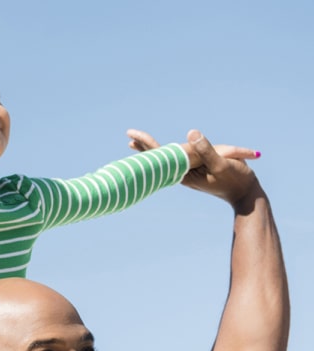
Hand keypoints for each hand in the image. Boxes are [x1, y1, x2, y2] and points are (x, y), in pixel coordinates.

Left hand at [127, 129, 261, 205]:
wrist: (244, 193)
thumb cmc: (235, 179)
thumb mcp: (222, 163)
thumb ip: (206, 149)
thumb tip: (191, 134)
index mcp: (185, 171)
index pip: (162, 155)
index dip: (147, 144)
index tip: (132, 136)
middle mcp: (184, 172)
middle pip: (160, 157)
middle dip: (144, 146)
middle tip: (128, 135)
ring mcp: (189, 172)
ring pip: (168, 157)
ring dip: (152, 149)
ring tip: (134, 143)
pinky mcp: (196, 170)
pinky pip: (179, 158)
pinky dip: (168, 151)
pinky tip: (163, 150)